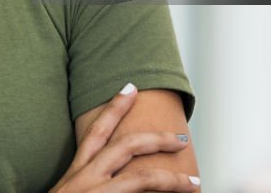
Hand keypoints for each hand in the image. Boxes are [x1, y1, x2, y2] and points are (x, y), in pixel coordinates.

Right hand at [50, 84, 200, 192]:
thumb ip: (86, 184)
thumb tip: (111, 180)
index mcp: (76, 174)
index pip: (96, 132)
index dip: (114, 107)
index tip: (130, 88)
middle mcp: (84, 179)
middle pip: (125, 146)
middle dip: (156, 139)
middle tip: (180, 137)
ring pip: (141, 178)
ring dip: (171, 179)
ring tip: (194, 182)